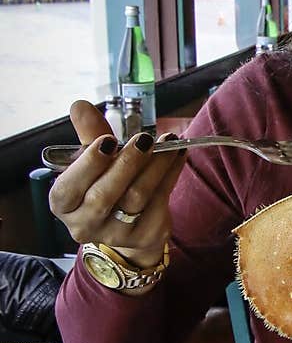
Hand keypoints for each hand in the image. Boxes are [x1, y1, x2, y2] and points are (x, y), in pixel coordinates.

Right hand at [47, 100, 185, 267]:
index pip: (68, 188)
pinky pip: (160, 202)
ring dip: (156, 165)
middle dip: (127, 163)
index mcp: (63, 204)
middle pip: (104, 195)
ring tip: (168, 142)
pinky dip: (171, 174)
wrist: (129, 222)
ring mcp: (116, 235)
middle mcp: (84, 224)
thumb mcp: (94, 160)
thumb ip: (89, 135)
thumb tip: (80, 106)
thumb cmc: (105, 183)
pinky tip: (177, 156)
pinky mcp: (145, 236)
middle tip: (144, 139)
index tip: (109, 140)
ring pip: (136, 197)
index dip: (89, 164)